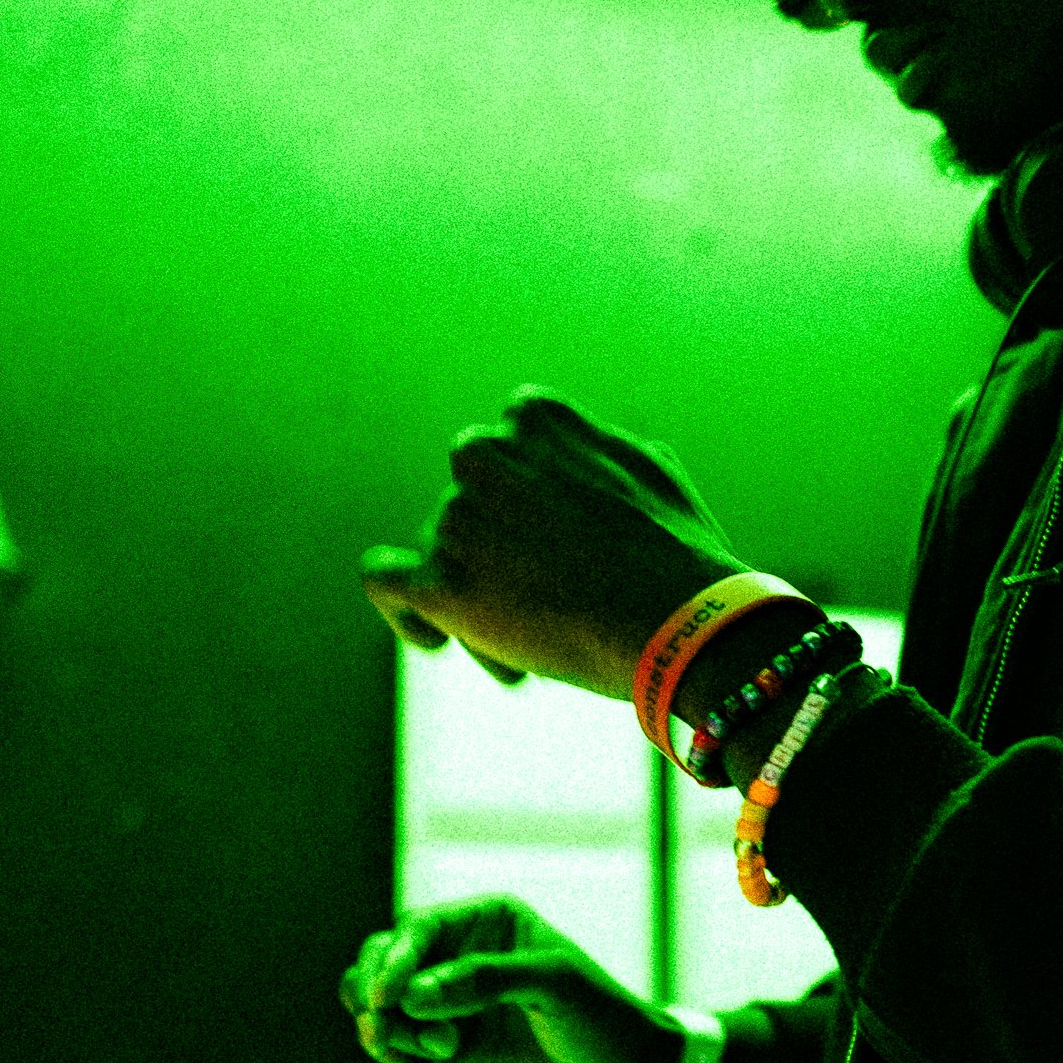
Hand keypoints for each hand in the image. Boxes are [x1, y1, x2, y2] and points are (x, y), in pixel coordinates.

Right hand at [340, 895, 691, 1062]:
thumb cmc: (604, 1020)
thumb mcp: (555, 986)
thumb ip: (485, 981)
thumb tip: (411, 995)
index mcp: (489, 921)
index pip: (418, 928)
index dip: (394, 960)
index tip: (388, 998)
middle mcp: (460, 957)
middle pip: (381, 960)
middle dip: (374, 992)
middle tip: (386, 1026)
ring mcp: (449, 1008)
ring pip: (380, 1007)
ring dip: (386, 1030)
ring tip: (434, 1052)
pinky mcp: (445, 1054)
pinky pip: (397, 1049)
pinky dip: (402, 1059)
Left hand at [362, 390, 741, 697]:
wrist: (679, 623)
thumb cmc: (678, 555)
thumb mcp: (653, 472)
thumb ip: (601, 450)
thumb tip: (588, 450)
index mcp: (533, 418)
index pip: (505, 451)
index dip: (529, 499)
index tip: (560, 539)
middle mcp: (484, 455)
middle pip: (471, 505)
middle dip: (501, 547)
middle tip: (549, 595)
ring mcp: (457, 518)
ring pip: (445, 556)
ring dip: (483, 599)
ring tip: (538, 644)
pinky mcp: (438, 584)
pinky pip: (383, 581)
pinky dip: (401, 607)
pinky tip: (437, 635)